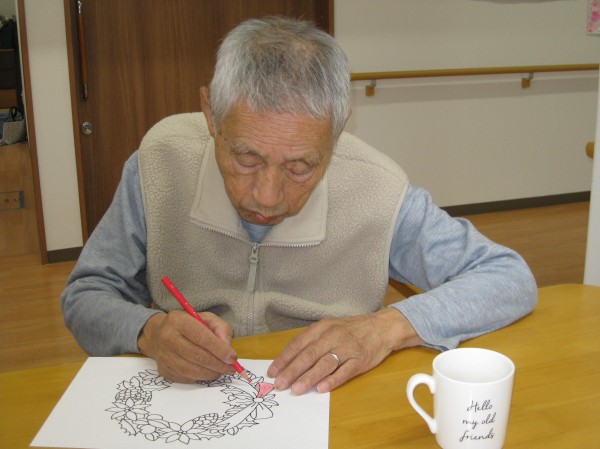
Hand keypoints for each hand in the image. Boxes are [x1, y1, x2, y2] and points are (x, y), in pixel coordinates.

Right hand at [137, 310, 236, 382]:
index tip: (232, 358)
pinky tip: (207, 372)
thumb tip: (228, 349)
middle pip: (196, 356)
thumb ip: (221, 329)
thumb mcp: (207, 319)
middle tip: (230, 368)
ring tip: (221, 371)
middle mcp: (167, 337)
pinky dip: (200, 377)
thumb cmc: (188, 324)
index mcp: (178, 320)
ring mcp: (163, 356)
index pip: (201, 337)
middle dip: (217, 364)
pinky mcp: (163, 370)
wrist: (159, 333)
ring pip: (191, 370)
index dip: (219, 349)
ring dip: (210, 373)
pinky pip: (185, 378)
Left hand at [267, 308, 422, 394]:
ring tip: (296, 389)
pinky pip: (345, 372)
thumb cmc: (351, 330)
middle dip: (292, 371)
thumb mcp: (329, 328)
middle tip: (280, 384)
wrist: (381, 327)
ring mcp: (347, 349)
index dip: (285, 358)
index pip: (299, 343)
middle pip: (309, 355)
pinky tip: (322, 388)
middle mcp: (333, 336)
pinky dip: (333, 380)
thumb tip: (288, 361)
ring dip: (309, 377)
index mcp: (323, 328)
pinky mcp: (360, 360)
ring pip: (325, 364)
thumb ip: (311, 342)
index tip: (273, 372)